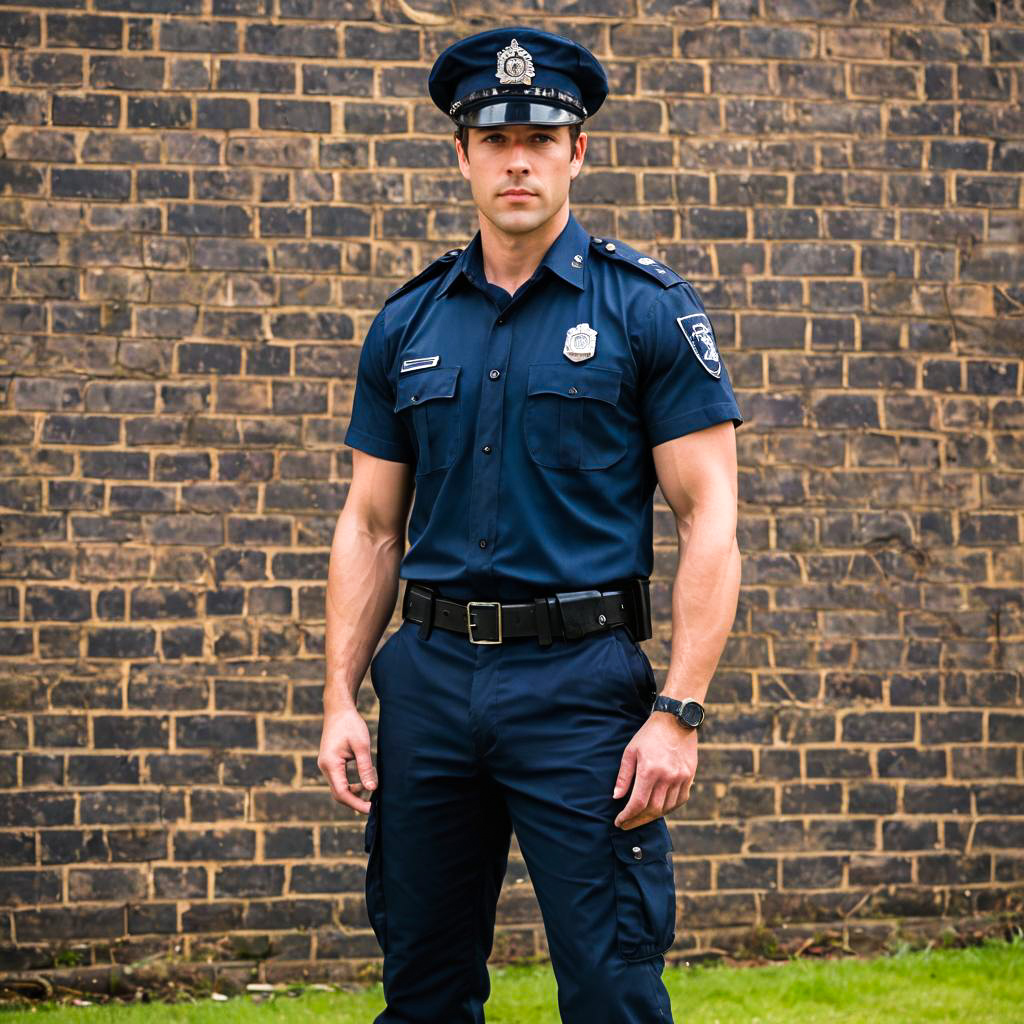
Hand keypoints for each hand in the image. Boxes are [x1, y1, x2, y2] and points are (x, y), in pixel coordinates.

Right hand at [317, 705, 377, 813]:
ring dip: (353, 793)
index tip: (371, 809)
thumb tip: (372, 788)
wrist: (338, 709)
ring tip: (371, 793)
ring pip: (339, 787)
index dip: (356, 803)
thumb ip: (365, 768)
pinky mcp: (330, 762)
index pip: (342, 792)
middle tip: (372, 807)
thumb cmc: (350, 724)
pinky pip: (339, 779)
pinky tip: (363, 782)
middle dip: (355, 802)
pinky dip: (350, 785)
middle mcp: (325, 767)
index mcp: (331, 764)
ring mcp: (326, 765)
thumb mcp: (361, 746)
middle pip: (338, 793)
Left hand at [611, 713, 696, 828]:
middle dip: (637, 820)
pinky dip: (669, 808)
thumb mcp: (630, 751)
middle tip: (627, 824)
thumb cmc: (649, 735)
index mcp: (649, 770)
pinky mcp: (689, 776)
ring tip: (640, 817)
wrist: (675, 721)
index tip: (619, 822)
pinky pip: (680, 801)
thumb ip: (624, 776)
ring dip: (652, 816)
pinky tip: (659, 809)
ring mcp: (680, 777)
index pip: (637, 803)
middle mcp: (667, 776)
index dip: (627, 816)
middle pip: (652, 809)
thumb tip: (616, 797)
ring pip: (666, 808)